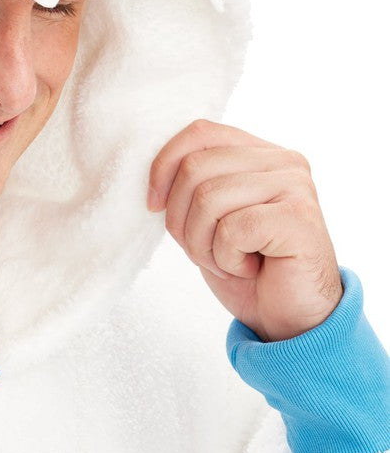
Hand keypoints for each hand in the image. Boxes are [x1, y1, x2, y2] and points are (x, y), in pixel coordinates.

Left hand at [147, 118, 342, 341]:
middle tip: (202, 250)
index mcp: (259, 152)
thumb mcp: (209, 216)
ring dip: (203, 244)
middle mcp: (282, 161)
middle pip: (195, 168)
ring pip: (208, 199)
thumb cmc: (247, 265)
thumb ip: (193, 184)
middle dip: (181, 219)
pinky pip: (232, 229)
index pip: (199, 133)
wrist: (291, 319)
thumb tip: (154, 172)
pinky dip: (227, 258)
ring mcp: (295, 187)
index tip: (154, 204)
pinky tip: (249, 268)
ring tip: (227, 261)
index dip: (164, 165)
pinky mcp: (299, 218)